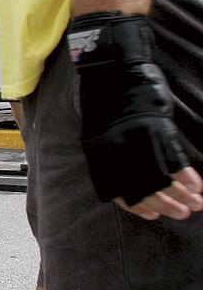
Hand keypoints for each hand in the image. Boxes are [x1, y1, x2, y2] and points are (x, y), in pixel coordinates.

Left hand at [71, 12, 199, 212]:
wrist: (110, 73)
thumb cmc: (103, 102)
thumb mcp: (97, 133)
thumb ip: (109, 158)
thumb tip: (124, 182)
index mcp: (100, 156)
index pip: (120, 192)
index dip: (139, 207)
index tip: (153, 216)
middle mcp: (118, 153)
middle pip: (146, 190)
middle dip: (167, 205)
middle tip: (183, 213)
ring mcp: (137, 143)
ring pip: (163, 180)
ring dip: (182, 195)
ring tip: (196, 204)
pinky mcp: (155, 130)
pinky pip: (175, 160)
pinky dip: (188, 176)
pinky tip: (197, 185)